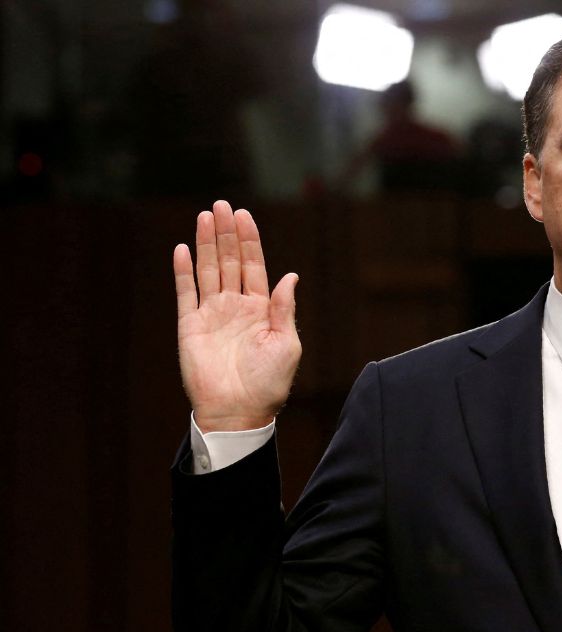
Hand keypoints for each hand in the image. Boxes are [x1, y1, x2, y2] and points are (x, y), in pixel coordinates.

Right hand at [173, 200, 300, 431]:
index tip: (244, 215)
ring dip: (206, 243)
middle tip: (222, 205)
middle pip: (229, 261)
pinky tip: (184, 248)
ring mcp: (212, 315)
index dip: (249, 241)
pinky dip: (184, 271)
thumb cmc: (269, 383)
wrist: (238, 411)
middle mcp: (235, 307)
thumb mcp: (287, 343)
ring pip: (208, 270)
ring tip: (205, 216)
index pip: (253, 266)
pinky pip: (185, 293)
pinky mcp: (190, 326)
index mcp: (261, 309)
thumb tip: (291, 275)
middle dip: (226, 233)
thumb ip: (284, 308)